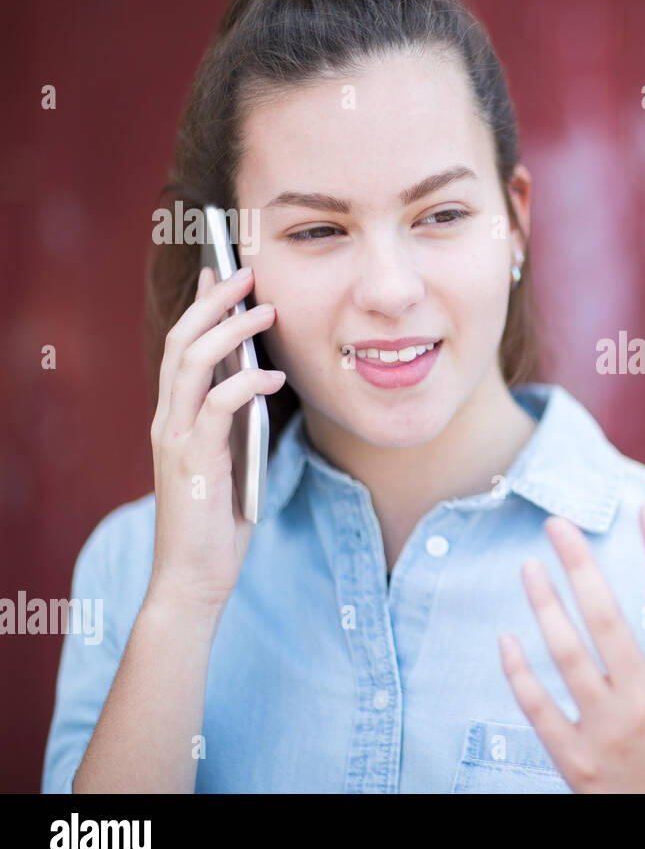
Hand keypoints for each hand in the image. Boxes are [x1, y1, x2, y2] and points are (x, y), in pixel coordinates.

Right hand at [149, 264, 284, 613]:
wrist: (194, 576)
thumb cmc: (218, 520)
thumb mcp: (231, 459)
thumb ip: (237, 423)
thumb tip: (264, 381)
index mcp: (175, 418)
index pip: (182, 347)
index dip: (200, 306)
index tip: (221, 272)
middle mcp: (168, 421)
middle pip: (183, 342)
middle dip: (214, 302)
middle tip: (246, 273)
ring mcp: (176, 439)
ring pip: (194, 364)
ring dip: (231, 331)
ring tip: (266, 310)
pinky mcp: (195, 461)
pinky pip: (218, 408)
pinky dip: (246, 384)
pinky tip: (273, 377)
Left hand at [498, 502, 644, 791]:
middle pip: (607, 616)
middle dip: (580, 564)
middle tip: (557, 525)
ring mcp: (608, 730)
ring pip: (566, 654)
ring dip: (543, 606)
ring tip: (529, 569)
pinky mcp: (577, 760)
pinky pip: (539, 709)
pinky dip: (519, 674)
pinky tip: (507, 640)